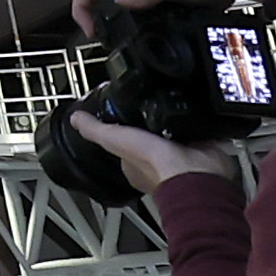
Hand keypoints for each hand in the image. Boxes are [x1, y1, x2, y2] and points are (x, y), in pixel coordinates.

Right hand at [68, 0, 239, 38]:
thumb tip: (121, 3)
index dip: (82, 8)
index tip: (91, 30)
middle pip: (99, 1)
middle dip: (95, 21)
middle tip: (102, 41)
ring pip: (117, 12)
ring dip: (113, 28)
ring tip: (116, 46)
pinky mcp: (157, 6)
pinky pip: (137, 20)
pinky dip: (134, 32)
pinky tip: (139, 43)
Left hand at [70, 112, 222, 198]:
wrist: (192, 172)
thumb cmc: (154, 165)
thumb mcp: (115, 140)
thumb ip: (96, 130)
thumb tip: (76, 119)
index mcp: (134, 164)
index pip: (124, 143)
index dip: (123, 128)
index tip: (123, 113)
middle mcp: (157, 162)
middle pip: (150, 137)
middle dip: (150, 123)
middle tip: (149, 104)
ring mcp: (179, 156)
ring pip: (173, 133)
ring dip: (173, 121)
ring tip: (170, 104)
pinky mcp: (199, 148)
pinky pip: (196, 131)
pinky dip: (194, 121)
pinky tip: (191, 111)